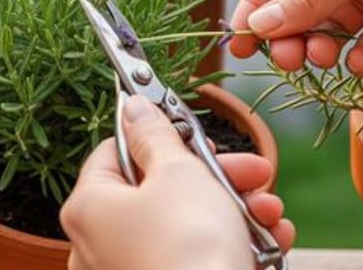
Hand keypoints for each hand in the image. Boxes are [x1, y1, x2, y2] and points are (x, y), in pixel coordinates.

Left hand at [61, 95, 294, 269]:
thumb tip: (135, 108)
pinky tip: (273, 238)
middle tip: (253, 171)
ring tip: (270, 211)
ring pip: (186, 226)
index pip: (116, 153)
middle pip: (160, 190)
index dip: (160, 137)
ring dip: (236, 210)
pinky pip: (197, 259)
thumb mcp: (178, 172)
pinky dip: (235, 245)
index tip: (197, 135)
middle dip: (218, 177)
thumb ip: (156, 135)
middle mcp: (101, 245)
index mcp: (89, 208)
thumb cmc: (189, 245)